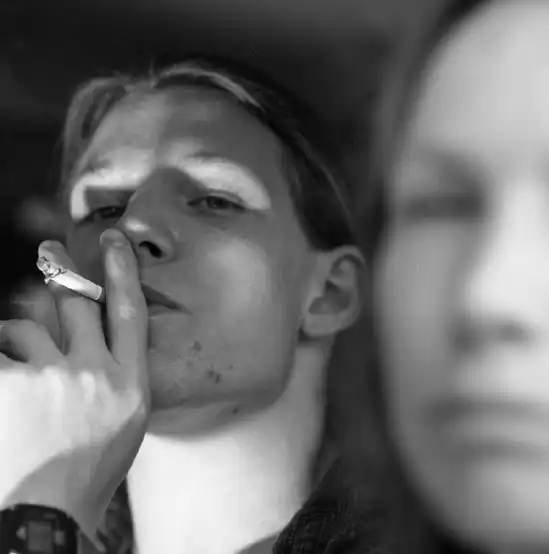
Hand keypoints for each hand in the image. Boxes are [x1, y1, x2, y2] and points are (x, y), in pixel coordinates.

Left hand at [0, 228, 148, 542]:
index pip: (130, 313)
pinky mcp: (12, 384)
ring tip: (13, 366)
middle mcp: (96, 372)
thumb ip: (114, 380)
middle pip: (78, 304)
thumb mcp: (124, 423)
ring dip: (14, 340)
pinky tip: (6, 374)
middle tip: (50, 251)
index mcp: (130, 383)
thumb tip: (91, 347)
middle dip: (62, 272)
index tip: (114, 241)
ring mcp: (54, 377)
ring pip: (24, 329)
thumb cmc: (88, 471)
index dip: (122, 272)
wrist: (49, 512)